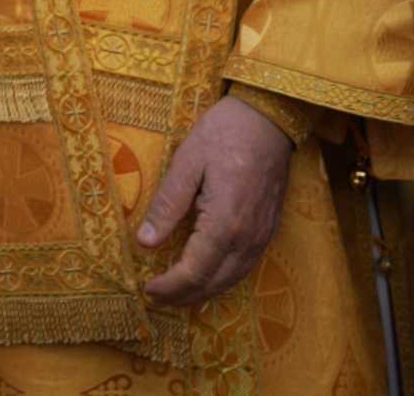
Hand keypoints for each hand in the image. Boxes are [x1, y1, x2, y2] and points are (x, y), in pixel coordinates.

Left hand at [135, 95, 294, 305]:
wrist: (269, 117)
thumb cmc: (225, 132)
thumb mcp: (187, 161)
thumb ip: (167, 204)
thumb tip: (144, 242)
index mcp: (225, 222)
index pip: (193, 271)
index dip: (168, 286)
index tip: (146, 288)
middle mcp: (247, 237)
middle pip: (212, 283)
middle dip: (181, 296)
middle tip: (154, 296)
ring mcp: (262, 236)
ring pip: (230, 280)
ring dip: (201, 292)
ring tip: (175, 291)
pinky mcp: (268, 230)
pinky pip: (243, 267)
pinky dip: (220, 280)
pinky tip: (204, 275)